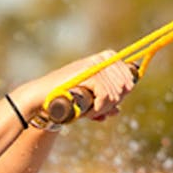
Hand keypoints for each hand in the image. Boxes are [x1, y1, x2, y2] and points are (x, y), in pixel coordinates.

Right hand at [13, 50, 135, 124]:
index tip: (110, 105)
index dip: (123, 95)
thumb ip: (102, 103)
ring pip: (116, 93)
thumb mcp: (88, 100)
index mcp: (106, 59)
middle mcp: (103, 58)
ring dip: (104, 109)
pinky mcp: (90, 73)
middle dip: (113, 104)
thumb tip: (118, 111)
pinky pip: (106, 95)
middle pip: (125, 87)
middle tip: (97, 112)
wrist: (43, 97)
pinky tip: (89, 113)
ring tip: (90, 113)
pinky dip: (100, 108)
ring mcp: (97, 64)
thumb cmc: (65, 98)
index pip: (129, 78)